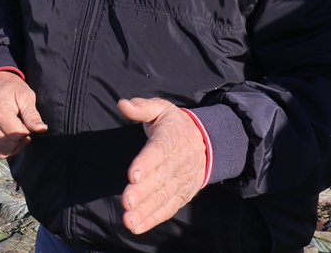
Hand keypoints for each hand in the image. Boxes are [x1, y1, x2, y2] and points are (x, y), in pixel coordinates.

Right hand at [0, 71, 47, 158]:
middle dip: (21, 138)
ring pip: (4, 151)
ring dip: (15, 145)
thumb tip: (42, 129)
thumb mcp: (26, 96)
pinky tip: (10, 136)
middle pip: (11, 144)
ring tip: (16, 130)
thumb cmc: (12, 89)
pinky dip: (7, 148)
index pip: (17, 134)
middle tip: (23, 125)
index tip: (27, 121)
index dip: (27, 131)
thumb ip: (32, 115)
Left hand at [117, 97, 205, 234]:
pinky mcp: (182, 195)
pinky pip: (168, 208)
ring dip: (146, 210)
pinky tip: (137, 226)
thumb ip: (142, 107)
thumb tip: (122, 104)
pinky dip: (153, 218)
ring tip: (129, 220)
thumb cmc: (175, 125)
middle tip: (126, 202)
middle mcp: (179, 161)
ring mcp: (182, 181)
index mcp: (172, 138)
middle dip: (143, 191)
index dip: (146, 163)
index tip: (132, 174)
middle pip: (161, 178)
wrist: (208, 141)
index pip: (158, 151)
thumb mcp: (161, 109)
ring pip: (164, 196)